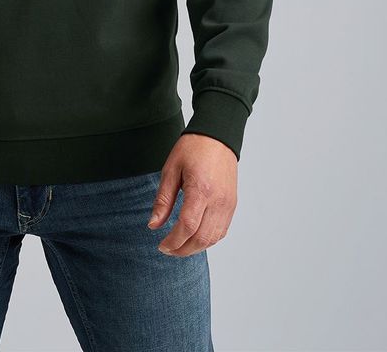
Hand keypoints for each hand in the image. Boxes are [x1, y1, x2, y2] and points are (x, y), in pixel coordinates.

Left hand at [147, 132, 236, 256]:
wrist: (217, 136)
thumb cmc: (192, 148)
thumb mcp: (171, 169)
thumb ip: (163, 200)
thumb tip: (153, 225)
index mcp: (201, 190)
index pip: (187, 226)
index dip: (173, 241)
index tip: (161, 246)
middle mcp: (218, 201)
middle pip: (202, 238)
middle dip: (183, 250)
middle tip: (167, 249)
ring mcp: (228, 204)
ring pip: (214, 239)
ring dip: (195, 248)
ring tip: (179, 246)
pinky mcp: (232, 205)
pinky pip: (222, 231)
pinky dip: (208, 240)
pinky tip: (195, 237)